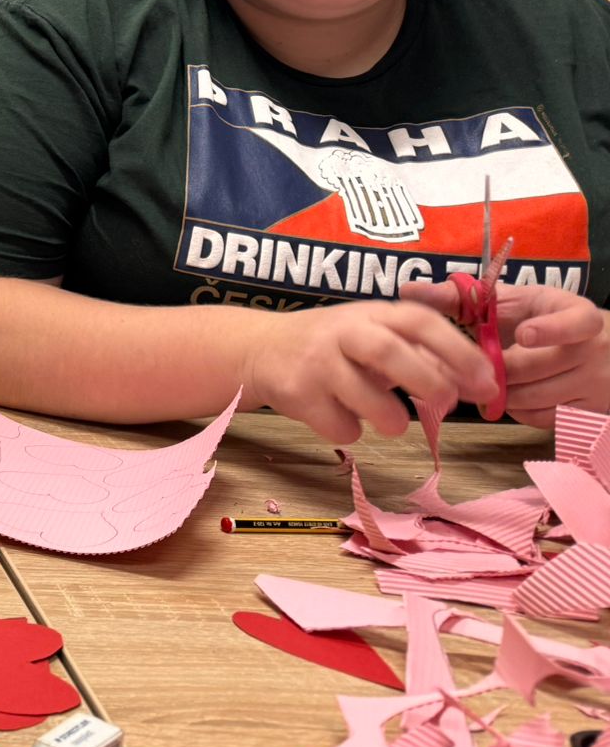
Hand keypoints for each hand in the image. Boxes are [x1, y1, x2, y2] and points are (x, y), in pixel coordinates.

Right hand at [239, 298, 497, 444]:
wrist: (259, 350)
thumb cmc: (333, 347)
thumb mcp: (373, 337)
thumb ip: (420, 355)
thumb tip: (479, 383)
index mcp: (371, 314)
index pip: (420, 322)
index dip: (458, 351)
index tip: (487, 381)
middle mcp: (342, 332)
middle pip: (390, 352)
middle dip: (428, 381)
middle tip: (449, 405)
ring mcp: (316, 363)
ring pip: (366, 397)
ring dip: (391, 419)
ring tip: (393, 422)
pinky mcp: (295, 393)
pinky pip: (338, 425)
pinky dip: (350, 431)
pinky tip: (340, 418)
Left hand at [400, 279, 609, 426]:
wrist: (596, 353)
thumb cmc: (540, 320)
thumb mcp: (513, 303)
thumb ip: (462, 297)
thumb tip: (408, 290)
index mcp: (579, 314)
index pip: (577, 322)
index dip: (551, 329)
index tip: (523, 334)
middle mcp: (595, 351)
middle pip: (535, 369)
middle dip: (495, 369)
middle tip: (469, 366)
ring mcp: (597, 385)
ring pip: (534, 397)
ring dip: (502, 392)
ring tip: (491, 377)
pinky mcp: (591, 414)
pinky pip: (541, 418)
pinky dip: (519, 410)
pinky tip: (514, 394)